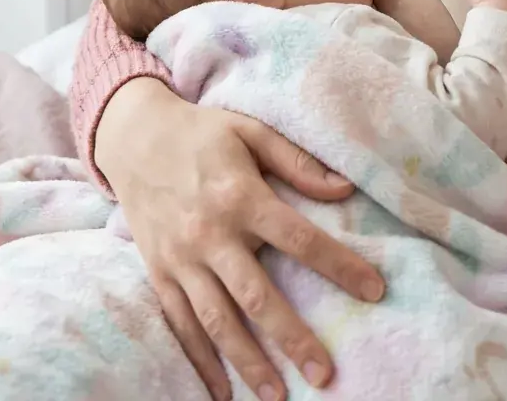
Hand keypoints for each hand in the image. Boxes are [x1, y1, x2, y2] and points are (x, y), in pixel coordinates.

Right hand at [96, 78, 385, 400]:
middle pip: (256, 295)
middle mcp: (209, 234)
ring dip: (247, 362)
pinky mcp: (159, 273)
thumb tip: (345, 189)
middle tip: (325, 372)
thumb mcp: (252, 131)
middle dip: (292, 338)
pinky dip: (200, 360)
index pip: (299, 238)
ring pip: (217, 320)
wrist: (133, 137)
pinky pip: (180, 325)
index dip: (339, 266)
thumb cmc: (203, 132)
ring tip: (279, 394)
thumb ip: (298, 162)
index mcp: (239, 195)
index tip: (374, 290)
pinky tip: (221, 390)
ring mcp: (180, 259)